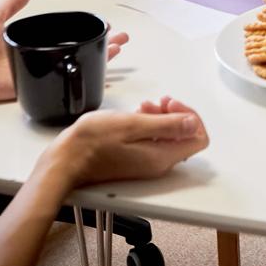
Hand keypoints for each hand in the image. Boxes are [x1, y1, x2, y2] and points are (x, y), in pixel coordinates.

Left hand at [0, 0, 127, 101]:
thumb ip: (11, 4)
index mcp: (34, 44)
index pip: (67, 37)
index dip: (86, 31)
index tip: (104, 25)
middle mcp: (40, 59)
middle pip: (78, 52)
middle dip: (102, 46)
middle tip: (120, 40)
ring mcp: (39, 73)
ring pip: (75, 67)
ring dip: (98, 61)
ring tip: (115, 52)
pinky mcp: (34, 85)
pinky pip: (59, 83)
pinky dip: (78, 81)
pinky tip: (95, 76)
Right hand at [48, 96, 208, 186]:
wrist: (66, 160)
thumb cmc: (92, 142)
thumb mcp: (132, 125)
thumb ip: (166, 125)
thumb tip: (194, 124)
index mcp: (161, 157)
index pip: (198, 138)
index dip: (191, 117)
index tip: (172, 104)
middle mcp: (158, 164)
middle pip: (184, 136)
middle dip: (175, 114)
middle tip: (157, 102)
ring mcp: (147, 163)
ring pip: (168, 136)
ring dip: (161, 117)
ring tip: (143, 106)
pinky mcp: (136, 160)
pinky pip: (153, 141)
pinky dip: (149, 125)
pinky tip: (136, 115)